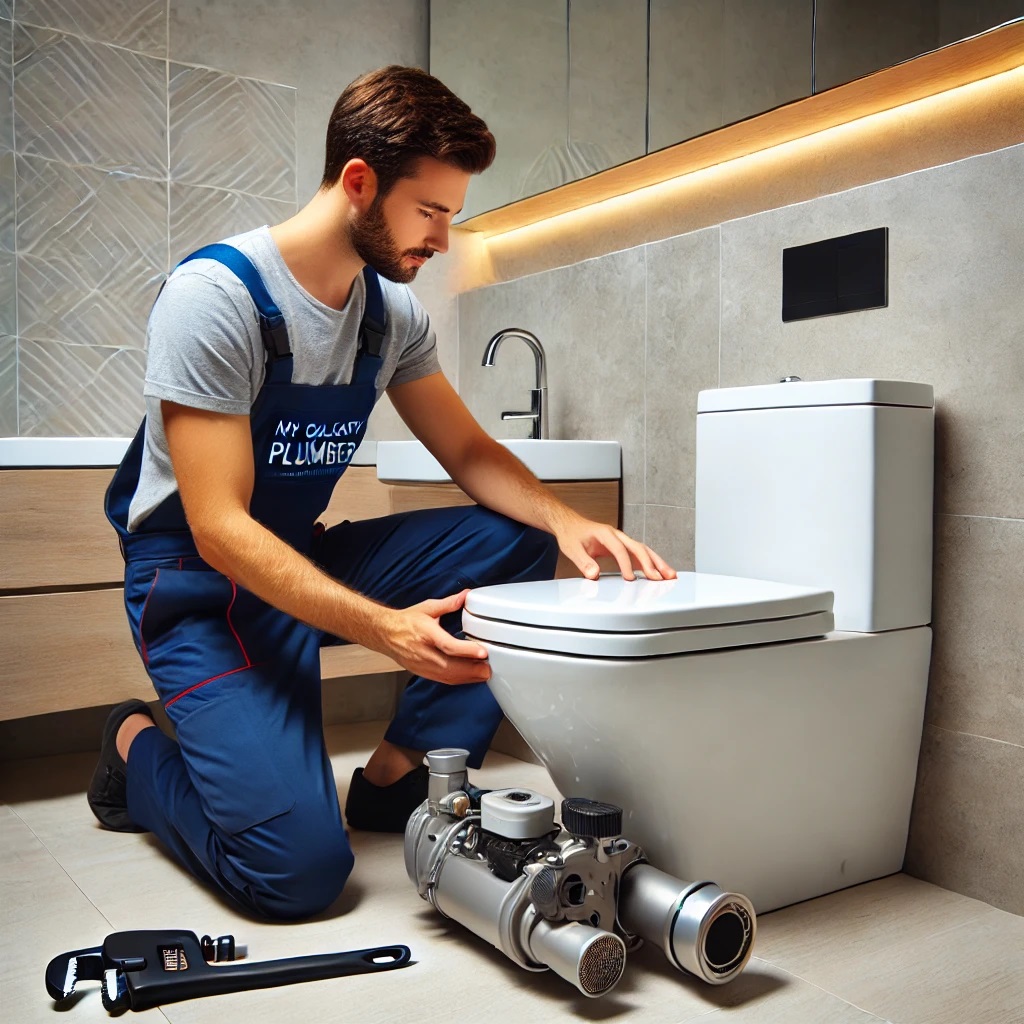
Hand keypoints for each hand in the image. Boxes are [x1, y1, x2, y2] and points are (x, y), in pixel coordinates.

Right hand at [380, 590, 490, 685]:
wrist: (385, 634)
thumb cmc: (406, 621)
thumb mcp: (427, 608)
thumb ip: (448, 603)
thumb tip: (466, 596)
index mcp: (425, 633)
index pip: (447, 645)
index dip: (466, 650)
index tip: (482, 652)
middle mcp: (423, 652)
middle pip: (450, 666)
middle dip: (472, 669)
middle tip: (489, 668)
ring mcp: (422, 665)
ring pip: (447, 676)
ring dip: (467, 677)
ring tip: (484, 674)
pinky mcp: (422, 672)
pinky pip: (443, 680)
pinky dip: (458, 680)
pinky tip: (470, 677)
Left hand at [555, 515, 676, 581]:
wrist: (570, 525)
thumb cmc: (572, 535)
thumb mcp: (572, 549)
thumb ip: (583, 562)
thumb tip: (594, 574)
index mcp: (606, 534)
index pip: (620, 550)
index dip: (626, 564)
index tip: (630, 579)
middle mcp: (617, 535)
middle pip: (639, 548)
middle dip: (651, 563)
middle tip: (661, 577)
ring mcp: (622, 540)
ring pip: (643, 550)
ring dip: (657, 563)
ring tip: (670, 575)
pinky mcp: (623, 546)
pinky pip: (639, 554)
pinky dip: (650, 563)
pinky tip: (658, 573)